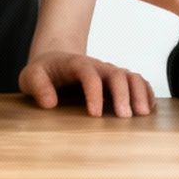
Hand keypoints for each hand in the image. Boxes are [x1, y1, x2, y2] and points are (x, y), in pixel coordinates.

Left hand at [19, 51, 154, 117]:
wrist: (55, 60)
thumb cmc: (43, 72)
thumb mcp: (31, 76)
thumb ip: (38, 86)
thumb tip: (49, 102)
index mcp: (76, 64)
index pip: (89, 74)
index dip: (94, 93)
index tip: (95, 115)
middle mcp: (98, 66)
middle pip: (117, 74)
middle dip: (123, 94)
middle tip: (125, 117)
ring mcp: (110, 73)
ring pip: (131, 77)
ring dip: (140, 93)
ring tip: (143, 114)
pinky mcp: (117, 82)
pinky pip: (137, 83)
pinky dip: (146, 93)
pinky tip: (148, 110)